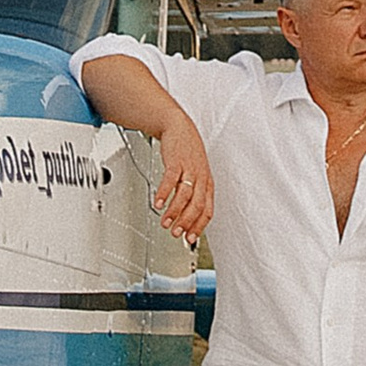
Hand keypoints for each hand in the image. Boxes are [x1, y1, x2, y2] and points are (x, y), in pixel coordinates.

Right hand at [148, 106, 213, 242]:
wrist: (179, 127)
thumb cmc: (187, 153)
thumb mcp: (196, 174)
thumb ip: (193, 194)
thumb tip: (186, 216)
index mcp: (207, 184)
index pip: (207, 211)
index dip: (198, 226)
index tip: (189, 238)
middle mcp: (200, 178)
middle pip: (196, 205)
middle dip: (186, 222)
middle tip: (176, 233)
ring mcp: (189, 169)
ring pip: (184, 195)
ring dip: (174, 211)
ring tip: (164, 222)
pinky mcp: (176, 162)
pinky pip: (170, 180)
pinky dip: (163, 193)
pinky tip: (157, 203)